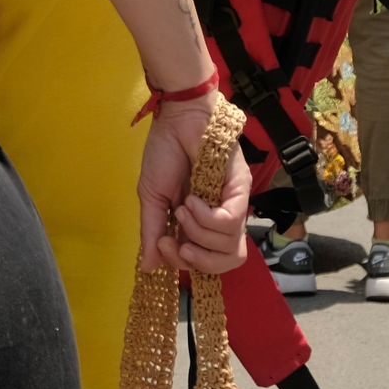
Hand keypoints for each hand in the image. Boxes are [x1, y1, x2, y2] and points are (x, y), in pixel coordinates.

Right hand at [136, 95, 252, 273]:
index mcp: (200, 224)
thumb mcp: (152, 199)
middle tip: (177, 243)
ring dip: (197, 231)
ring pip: (230, 247)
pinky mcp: (240, 191)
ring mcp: (233, 206)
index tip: (164, 245)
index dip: (185, 264)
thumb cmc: (165, 154)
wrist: (176, 121)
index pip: (206, 262)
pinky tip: (192, 199)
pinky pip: (230, 222)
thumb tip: (148, 267)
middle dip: (198, 261)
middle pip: (226, 262)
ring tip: (183, 207)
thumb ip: (152, 232)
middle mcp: (221, 219)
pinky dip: (206, 216)